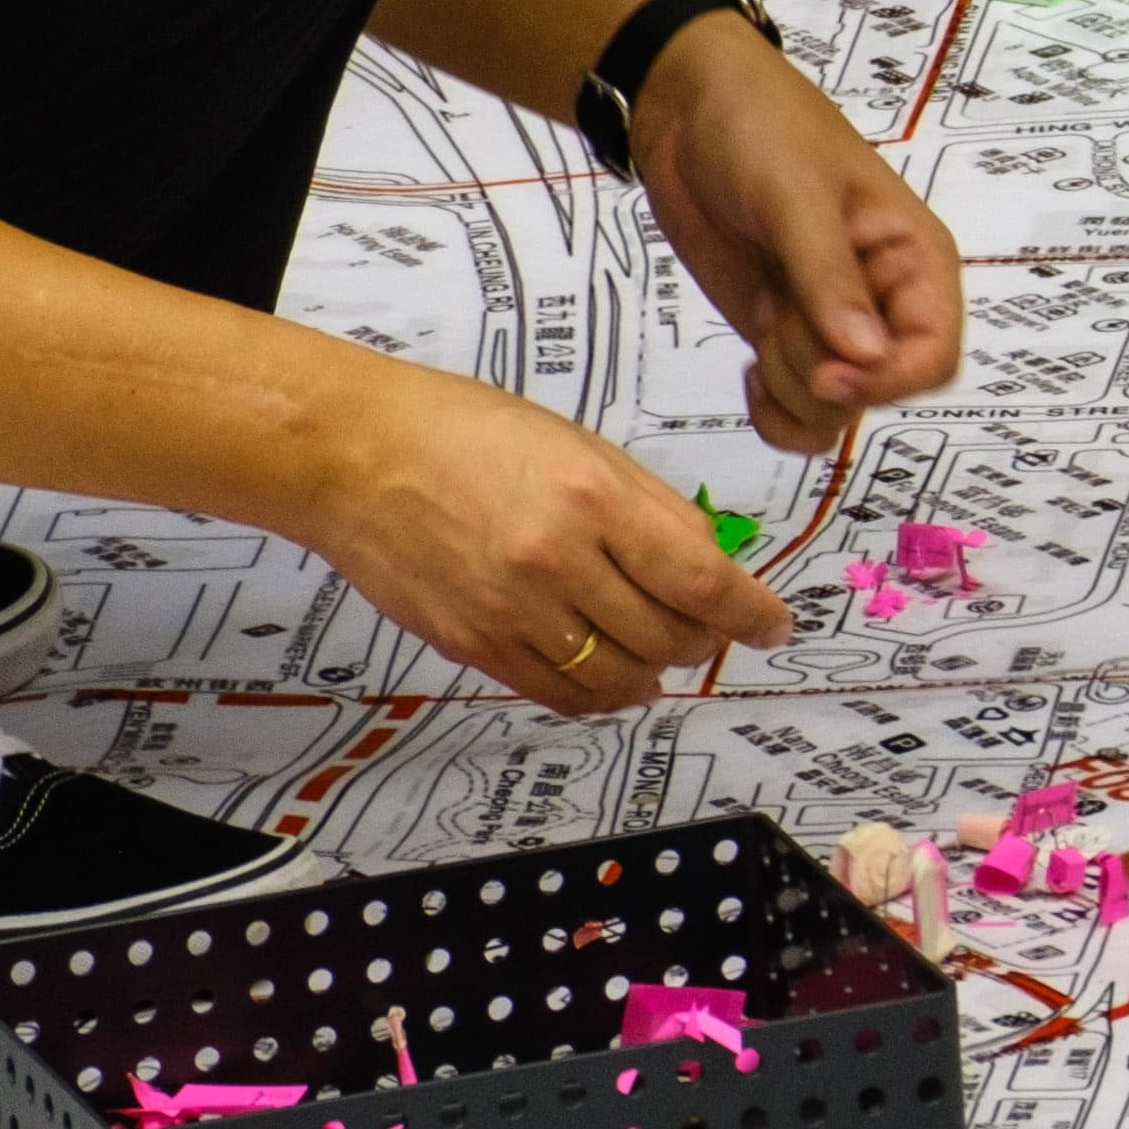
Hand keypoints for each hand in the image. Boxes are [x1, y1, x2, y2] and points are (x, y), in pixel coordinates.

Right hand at [300, 363, 791, 712]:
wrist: (354, 455)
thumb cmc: (464, 432)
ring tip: (662, 651)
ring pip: (621, 677)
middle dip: (706, 640)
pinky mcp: (473, 644)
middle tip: (712, 629)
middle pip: (669, 637)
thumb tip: (713, 564)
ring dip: (657, 671)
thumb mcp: (580, 445)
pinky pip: (560, 694)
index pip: (702, 581)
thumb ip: (652, 507)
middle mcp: (556, 561)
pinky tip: (617, 677)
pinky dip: (603, 695)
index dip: (751, 614)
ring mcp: (510, 611)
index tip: (774, 626)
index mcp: (593, 499)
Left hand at [628, 23, 966, 453]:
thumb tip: (867, 358)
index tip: (828, 369)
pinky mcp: (785, 336)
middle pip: (881, 391)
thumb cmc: (761, 127)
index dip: (885, 379)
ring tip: (763, 324)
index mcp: (915, 262)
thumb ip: (828, 278)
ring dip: (791, 392)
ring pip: (838, 411)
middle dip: (821, 376)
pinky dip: (775, 413)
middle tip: (777, 320)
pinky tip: (750, 376)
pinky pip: (800, 409)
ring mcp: (831, 325)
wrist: (688, 107)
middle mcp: (885, 302)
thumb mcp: (796, 195)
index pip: (933, 357)